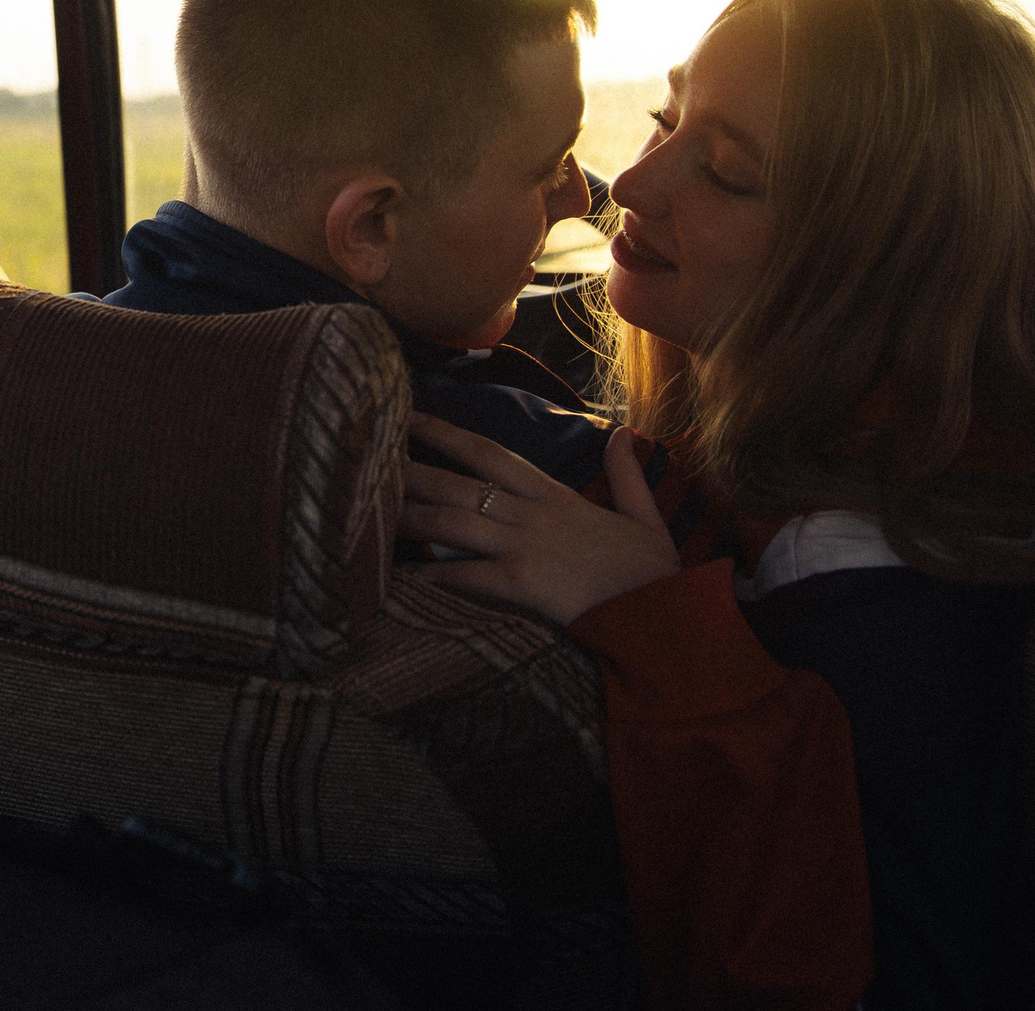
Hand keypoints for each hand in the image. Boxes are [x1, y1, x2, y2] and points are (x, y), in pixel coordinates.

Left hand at [397, 413, 679, 625]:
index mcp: (555, 496)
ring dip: (412, 519)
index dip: (448, 435)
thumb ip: (627, 474)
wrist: (665, 616)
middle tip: (368, 463)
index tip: (412, 419)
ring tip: (372, 514)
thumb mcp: (645, 516)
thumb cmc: (654, 574)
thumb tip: (624, 433)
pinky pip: (469, 578)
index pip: (491, 454)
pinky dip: (436, 577)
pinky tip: (405, 578)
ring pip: (455, 525)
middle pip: (460, 486)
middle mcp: (533, 515)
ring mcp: (526, 548)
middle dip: (412, 473)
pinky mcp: (524, 585)